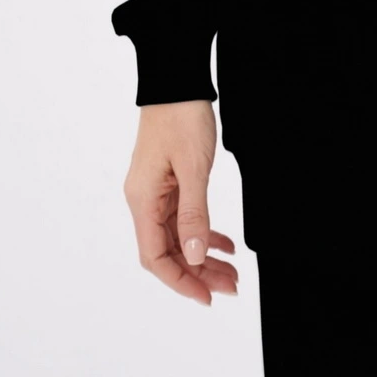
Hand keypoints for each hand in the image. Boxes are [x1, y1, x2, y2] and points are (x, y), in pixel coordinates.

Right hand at [123, 101, 238, 306]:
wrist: (176, 80)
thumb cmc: (181, 117)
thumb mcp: (194, 168)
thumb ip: (195, 214)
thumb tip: (195, 257)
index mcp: (143, 200)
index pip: (155, 257)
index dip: (180, 281)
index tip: (207, 296)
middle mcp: (144, 200)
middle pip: (168, 251)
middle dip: (198, 273)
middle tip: (231, 286)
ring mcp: (155, 191)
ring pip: (178, 237)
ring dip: (204, 256)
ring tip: (233, 271)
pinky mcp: (168, 182)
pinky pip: (183, 218)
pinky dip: (204, 232)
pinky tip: (226, 243)